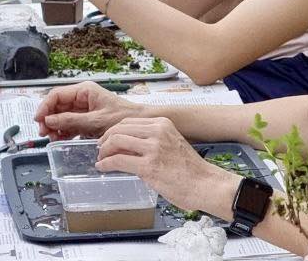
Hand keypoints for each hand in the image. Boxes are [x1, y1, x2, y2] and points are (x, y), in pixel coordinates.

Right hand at [35, 81, 143, 139]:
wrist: (141, 125)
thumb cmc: (124, 118)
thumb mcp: (96, 121)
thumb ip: (72, 121)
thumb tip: (49, 120)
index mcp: (84, 91)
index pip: (56, 95)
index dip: (44, 106)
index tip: (38, 120)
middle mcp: (82, 97)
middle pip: (57, 105)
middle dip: (48, 118)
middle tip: (43, 132)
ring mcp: (84, 108)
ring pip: (61, 115)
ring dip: (54, 126)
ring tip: (52, 137)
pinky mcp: (87, 119)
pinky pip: (70, 123)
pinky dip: (63, 131)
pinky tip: (60, 138)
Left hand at [97, 117, 238, 217]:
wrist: (206, 185)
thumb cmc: (190, 169)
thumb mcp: (171, 143)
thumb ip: (152, 140)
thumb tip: (129, 146)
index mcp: (162, 123)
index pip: (128, 122)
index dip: (113, 131)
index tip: (107, 139)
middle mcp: (157, 131)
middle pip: (119, 129)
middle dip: (105, 139)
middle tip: (100, 149)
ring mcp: (152, 148)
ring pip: (116, 141)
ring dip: (104, 151)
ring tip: (101, 159)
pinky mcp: (148, 166)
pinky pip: (118, 161)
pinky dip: (106, 163)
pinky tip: (102, 167)